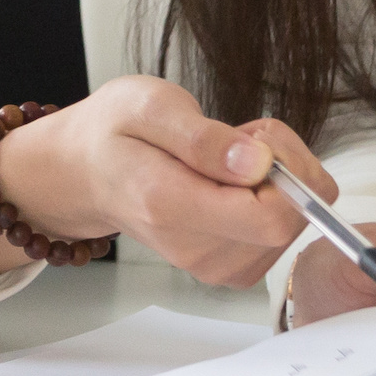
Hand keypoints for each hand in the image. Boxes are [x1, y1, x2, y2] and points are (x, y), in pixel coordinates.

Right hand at [0, 78, 334, 287]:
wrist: (83, 173)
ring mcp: (211, 267)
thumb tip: (258, 164)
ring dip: (279, 185)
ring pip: (292, 229)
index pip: (271, 216)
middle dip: (286, 170)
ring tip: (229, 159)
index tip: (254, 135)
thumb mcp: (147, 105)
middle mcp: (194, 251)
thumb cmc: (112, 133)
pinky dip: (272, 204)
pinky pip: (281, 238)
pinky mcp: (227, 269)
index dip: (285, 170)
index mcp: (170, 208)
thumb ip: (203, 137)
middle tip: (242, 138)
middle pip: (289, 223)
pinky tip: (234, 183)